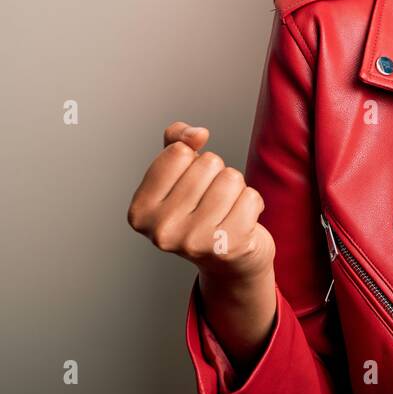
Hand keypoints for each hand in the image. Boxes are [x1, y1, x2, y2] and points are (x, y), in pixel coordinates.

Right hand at [126, 121, 276, 284]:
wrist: (228, 260)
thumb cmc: (200, 209)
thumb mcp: (178, 173)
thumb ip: (176, 141)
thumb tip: (197, 134)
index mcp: (140, 211)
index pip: (178, 151)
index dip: (192, 160)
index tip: (190, 186)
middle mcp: (161, 231)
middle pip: (208, 163)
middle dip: (216, 175)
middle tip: (211, 201)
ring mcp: (194, 242)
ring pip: (231, 178)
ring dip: (236, 188)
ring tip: (226, 210)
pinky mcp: (228, 247)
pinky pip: (251, 197)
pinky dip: (253, 204)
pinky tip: (241, 222)